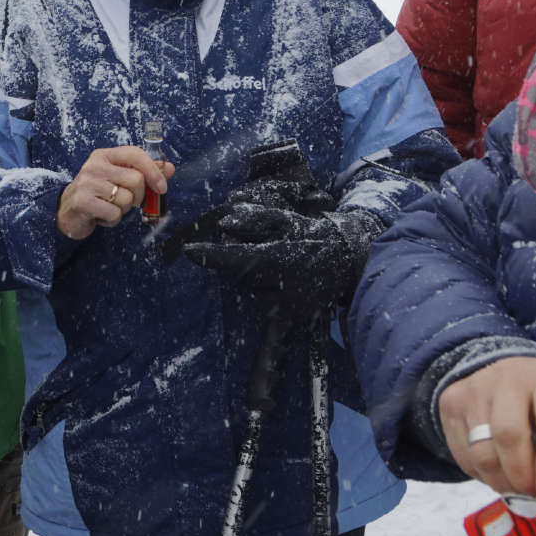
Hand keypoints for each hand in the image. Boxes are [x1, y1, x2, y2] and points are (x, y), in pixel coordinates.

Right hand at [56, 146, 169, 239]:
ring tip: (109, 207)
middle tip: (126, 201)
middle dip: (138, 196)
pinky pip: (114, 213)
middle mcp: (94, 165)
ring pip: (126, 199)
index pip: (135, 154)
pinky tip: (101, 215)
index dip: (153, 170)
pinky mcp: (82, 201)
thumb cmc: (98, 194)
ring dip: (123, 210)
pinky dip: (112, 220)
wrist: (67, 211)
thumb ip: (144, 172)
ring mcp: (87, 182)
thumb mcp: (119, 178)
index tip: (161, 188)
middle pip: (136, 180)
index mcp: (105, 155)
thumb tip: (169, 168)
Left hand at [185, 206, 383, 312]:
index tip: (189, 251)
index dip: (210, 256)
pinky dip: (266, 288)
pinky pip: (264, 302)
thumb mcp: (287, 221)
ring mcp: (287, 305)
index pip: (235, 258)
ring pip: (251, 289)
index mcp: (279, 258)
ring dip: (254, 276)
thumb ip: (255, 220)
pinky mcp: (291, 315)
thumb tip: (225, 224)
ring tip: (276, 262)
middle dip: (240, 260)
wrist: (346, 260)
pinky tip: (282, 277)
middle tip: (257, 247)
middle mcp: (281, 286)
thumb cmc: (313, 235)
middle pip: (240, 274)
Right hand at [436, 359, 535, 497]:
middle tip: (532, 496)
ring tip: (516, 490)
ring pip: (482, 451)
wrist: (506, 377)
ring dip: (500, 482)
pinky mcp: (452, 402)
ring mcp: (476, 387)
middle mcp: (509, 375)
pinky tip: (498, 473)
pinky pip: (463, 455)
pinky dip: (482, 475)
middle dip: (521, 477)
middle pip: (509, 434)